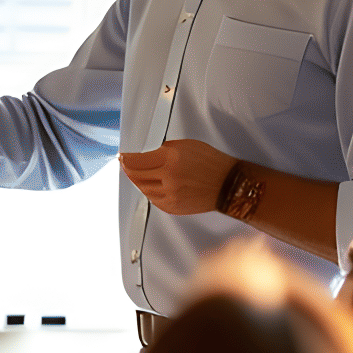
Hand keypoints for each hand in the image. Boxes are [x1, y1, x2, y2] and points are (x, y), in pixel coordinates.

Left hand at [118, 138, 233, 215]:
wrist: (229, 184)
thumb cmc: (212, 163)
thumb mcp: (187, 145)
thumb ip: (164, 149)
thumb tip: (147, 154)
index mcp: (171, 158)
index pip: (137, 160)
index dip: (126, 159)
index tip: (123, 157)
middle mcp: (168, 177)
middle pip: (136, 175)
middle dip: (128, 169)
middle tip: (126, 164)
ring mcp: (169, 194)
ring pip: (142, 188)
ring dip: (137, 180)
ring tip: (138, 174)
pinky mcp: (172, 207)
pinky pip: (152, 199)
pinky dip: (148, 192)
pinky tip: (150, 186)